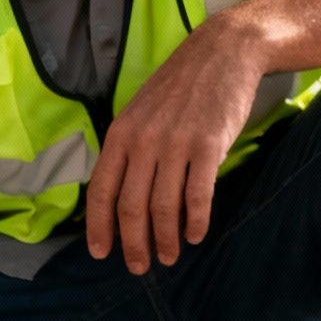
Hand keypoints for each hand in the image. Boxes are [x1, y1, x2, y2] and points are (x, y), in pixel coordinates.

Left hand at [87, 18, 268, 273]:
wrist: (222, 53)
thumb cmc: (178, 88)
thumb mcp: (139, 113)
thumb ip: (126, 151)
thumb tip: (116, 197)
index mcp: (120, 135)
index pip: (101, 191)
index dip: (99, 227)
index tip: (101, 253)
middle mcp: (143, 141)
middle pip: (131, 207)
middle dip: (133, 244)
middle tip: (139, 266)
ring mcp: (176, 144)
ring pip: (163, 206)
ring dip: (165, 239)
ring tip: (168, 257)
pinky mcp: (209, 146)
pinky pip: (198, 195)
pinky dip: (195, 222)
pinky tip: (194, 236)